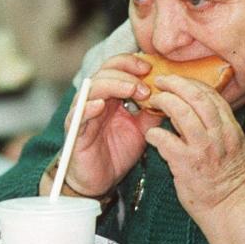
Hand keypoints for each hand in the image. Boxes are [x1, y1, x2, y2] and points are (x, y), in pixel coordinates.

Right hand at [56, 53, 162, 196]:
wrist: (100, 180)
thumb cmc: (118, 151)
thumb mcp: (142, 129)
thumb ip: (152, 111)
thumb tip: (169, 95)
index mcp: (111, 95)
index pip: (116, 66)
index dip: (131, 62)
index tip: (151, 68)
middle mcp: (95, 99)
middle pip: (104, 72)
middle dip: (127, 74)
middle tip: (146, 86)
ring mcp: (83, 114)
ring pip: (92, 89)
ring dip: (113, 85)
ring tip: (131, 90)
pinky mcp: (75, 131)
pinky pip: (78, 116)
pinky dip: (88, 107)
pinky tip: (100, 105)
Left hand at [144, 74, 244, 222]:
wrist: (233, 211)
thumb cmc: (231, 183)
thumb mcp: (234, 149)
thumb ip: (217, 130)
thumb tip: (193, 113)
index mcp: (231, 130)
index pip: (213, 96)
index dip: (193, 83)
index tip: (180, 81)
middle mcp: (219, 136)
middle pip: (198, 97)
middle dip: (177, 84)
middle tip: (162, 81)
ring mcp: (204, 149)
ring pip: (183, 112)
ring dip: (165, 102)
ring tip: (154, 101)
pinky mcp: (187, 164)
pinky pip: (166, 140)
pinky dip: (155, 133)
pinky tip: (151, 135)